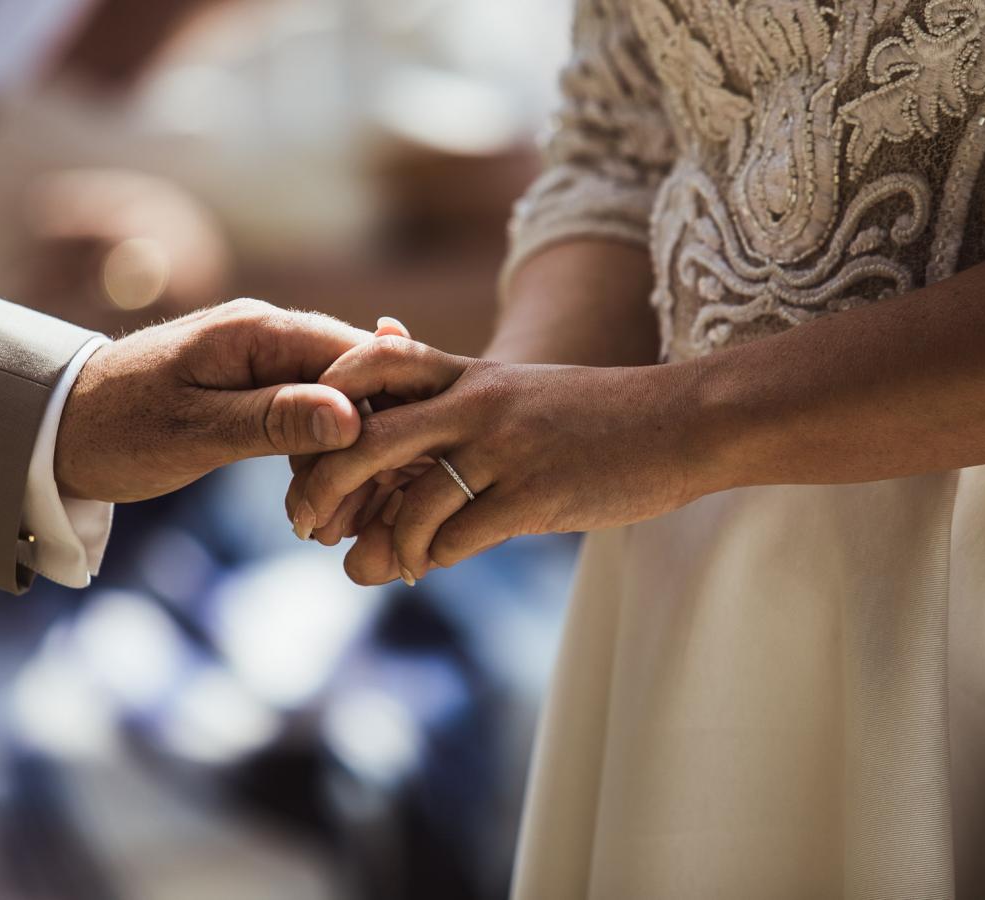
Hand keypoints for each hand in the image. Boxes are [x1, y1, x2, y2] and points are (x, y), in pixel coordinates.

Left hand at [55, 299, 373, 501]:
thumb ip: (274, 422)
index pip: (360, 356)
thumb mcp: (196, 433)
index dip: (390, 410)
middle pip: (356, 380)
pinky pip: (306, 413)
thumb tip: (352, 419)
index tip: (399, 473)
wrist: (53, 426)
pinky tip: (309, 502)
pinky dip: (315, 456)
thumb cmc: (116, 430)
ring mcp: (260, 357)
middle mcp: (268, 332)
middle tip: (361, 515)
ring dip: (343, 458)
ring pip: (335, 402)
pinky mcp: (251, 385)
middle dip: (369, 444)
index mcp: (258, 331)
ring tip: (331, 522)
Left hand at [287, 337, 708, 584]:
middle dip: (320, 485)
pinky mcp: (537, 496)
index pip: (371, 363)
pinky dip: (431, 559)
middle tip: (302, 522)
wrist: (682, 424)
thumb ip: (452, 407)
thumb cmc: (592, 416)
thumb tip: (392, 423)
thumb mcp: (517, 395)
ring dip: (384, 544)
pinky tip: (428, 566)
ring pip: (412, 503)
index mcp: (468, 372)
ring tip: (374, 565)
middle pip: (366, 437)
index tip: (304, 446)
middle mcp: (477, 402)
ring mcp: (506, 448)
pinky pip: (458, 538)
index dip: (325, 400)